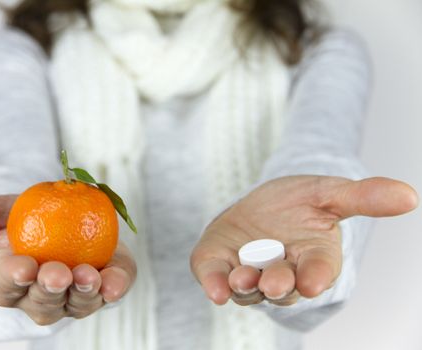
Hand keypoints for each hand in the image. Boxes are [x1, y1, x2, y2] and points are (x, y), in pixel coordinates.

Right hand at [0, 192, 135, 324]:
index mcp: (10, 282)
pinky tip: (116, 283)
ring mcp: (75, 297)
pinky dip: (116, 288)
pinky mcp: (106, 285)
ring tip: (87, 275)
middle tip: (57, 274)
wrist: (66, 214)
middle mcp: (41, 298)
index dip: (13, 280)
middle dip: (50, 291)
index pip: (7, 287)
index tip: (22, 267)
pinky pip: (112, 291)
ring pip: (77, 305)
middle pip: (43, 304)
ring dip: (83, 293)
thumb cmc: (25, 218)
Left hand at [191, 176, 417, 306]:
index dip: (317, 277)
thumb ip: (363, 197)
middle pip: (283, 286)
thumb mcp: (329, 193)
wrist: (261, 204)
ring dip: (245, 286)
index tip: (315, 282)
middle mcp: (283, 273)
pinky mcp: (220, 266)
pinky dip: (215, 284)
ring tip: (242, 278)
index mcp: (314, 258)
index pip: (319, 271)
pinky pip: (216, 279)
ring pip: (249, 288)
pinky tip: (215, 289)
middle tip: (275, 283)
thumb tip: (410, 195)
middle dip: (279, 285)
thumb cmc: (299, 202)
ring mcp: (250, 272)